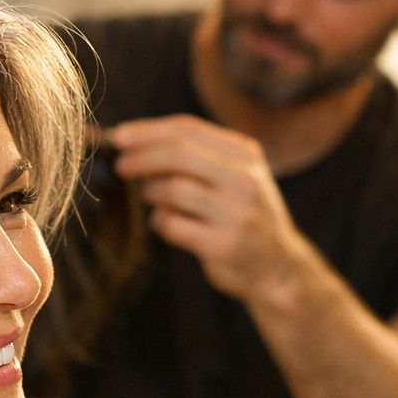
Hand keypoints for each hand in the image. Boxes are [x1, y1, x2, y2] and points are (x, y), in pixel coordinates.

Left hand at [107, 114, 303, 302]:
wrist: (278, 267)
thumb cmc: (242, 215)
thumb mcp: (234, 176)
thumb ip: (196, 157)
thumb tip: (133, 143)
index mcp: (246, 154)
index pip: (189, 130)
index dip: (148, 131)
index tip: (119, 136)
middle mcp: (245, 180)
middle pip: (179, 155)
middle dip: (141, 157)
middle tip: (119, 166)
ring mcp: (236, 213)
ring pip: (173, 190)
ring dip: (151, 193)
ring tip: (151, 197)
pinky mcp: (223, 246)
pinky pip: (173, 226)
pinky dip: (160, 222)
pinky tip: (166, 223)